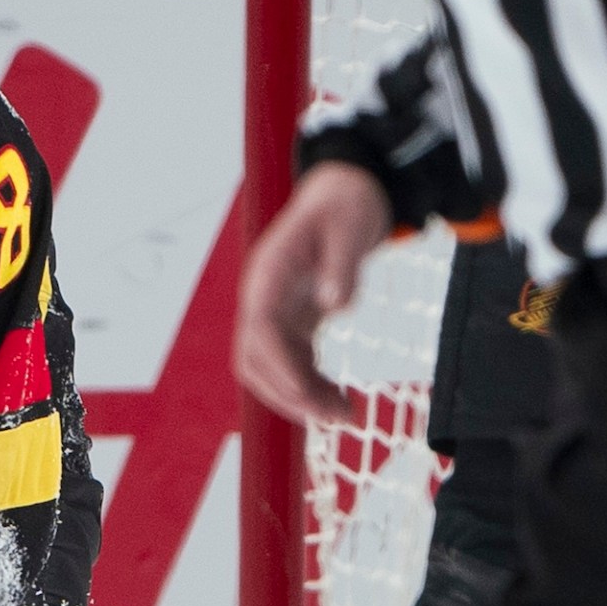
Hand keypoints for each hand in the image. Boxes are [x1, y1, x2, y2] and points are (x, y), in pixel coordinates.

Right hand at [236, 161, 393, 425]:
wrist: (347, 190)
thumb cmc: (347, 204)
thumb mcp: (350, 226)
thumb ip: (341, 265)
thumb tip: (335, 306)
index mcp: (269, 275)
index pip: (261, 332)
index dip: (280, 367)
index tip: (310, 395)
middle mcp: (264, 298)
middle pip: (256, 359)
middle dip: (288, 393)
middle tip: (333, 415)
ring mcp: (276, 310)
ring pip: (271, 367)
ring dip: (299, 395)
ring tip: (343, 414)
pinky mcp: (295, 317)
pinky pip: (292, 361)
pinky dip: (309, 383)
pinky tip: (337, 397)